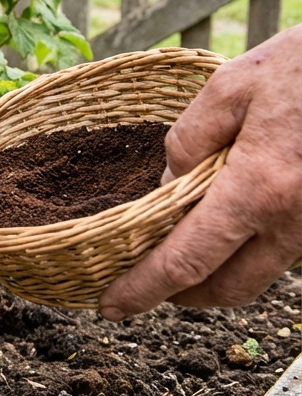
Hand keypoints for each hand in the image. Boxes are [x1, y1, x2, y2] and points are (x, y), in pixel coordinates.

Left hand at [100, 25, 301, 319]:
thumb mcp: (231, 88)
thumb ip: (189, 141)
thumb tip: (167, 187)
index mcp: (259, 188)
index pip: (187, 261)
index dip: (144, 290)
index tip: (111, 307)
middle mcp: (294, 219)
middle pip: (227, 288)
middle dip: (180, 297)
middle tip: (142, 286)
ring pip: (259, 276)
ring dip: (216, 279)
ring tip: (178, 257)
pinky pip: (282, 252)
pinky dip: (247, 254)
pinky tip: (225, 228)